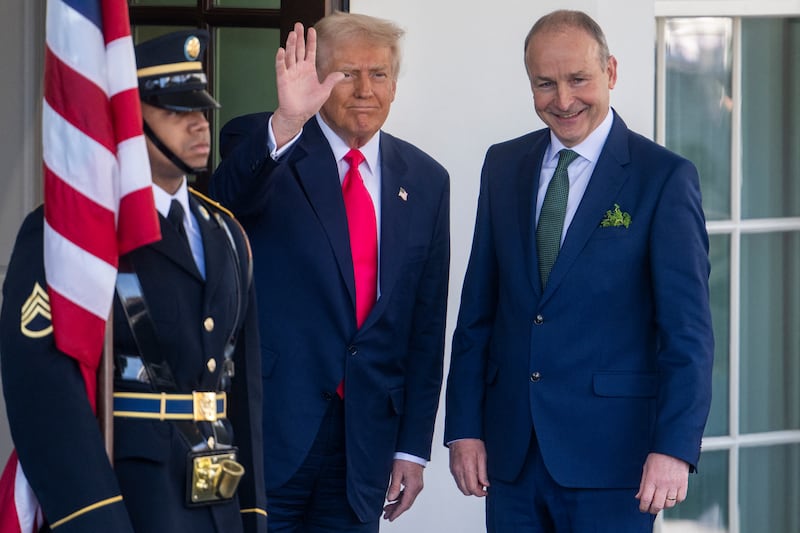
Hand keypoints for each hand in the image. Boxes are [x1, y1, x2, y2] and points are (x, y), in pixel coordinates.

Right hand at [272, 22, 344, 147]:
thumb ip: (331, 81)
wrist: (298, 114)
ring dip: (290, 44)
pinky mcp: (283, 79)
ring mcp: (290, 73)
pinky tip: (281, 50)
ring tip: (292, 34)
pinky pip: (281, 67)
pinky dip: (280, 59)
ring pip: (290, 55)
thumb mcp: (324, 92)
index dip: (311, 41)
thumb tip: (342, 73)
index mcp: (309, 69)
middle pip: (298, 49)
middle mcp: (299, 68)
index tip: (312, 29)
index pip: (310, 51)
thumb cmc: (310, 104)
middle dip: (299, 37)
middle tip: (298, 25)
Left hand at [382, 459, 423, 521]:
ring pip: (407, 499)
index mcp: (413, 486)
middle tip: (387, 515)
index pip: (405, 504)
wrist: (412, 449)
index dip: (397, 512)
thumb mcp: (397, 472)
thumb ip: (394, 487)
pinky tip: (394, 498)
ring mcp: (417, 485)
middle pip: (406, 503)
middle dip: (396, 510)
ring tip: (388, 508)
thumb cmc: (405, 457)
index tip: (390, 517)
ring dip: (398, 504)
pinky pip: (408, 493)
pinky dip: (401, 498)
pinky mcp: (415, 481)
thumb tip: (391, 499)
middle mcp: (417, 487)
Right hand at [449, 438, 489, 496]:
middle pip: (465, 491)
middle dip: (474, 491)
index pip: (472, 489)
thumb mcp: (482, 457)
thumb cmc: (472, 442)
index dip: (480, 493)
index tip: (485, 491)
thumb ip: (483, 473)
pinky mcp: (452, 469)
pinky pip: (458, 481)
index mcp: (467, 468)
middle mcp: (459, 471)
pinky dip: (464, 482)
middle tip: (482, 485)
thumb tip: (485, 484)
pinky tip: (470, 475)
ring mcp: (454, 470)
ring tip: (476, 479)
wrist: (461, 434)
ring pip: (461, 487)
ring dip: (469, 487)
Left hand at [636, 452, 689, 513]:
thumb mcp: (646, 469)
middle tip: (650, 509)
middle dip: (652, 510)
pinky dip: (675, 501)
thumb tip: (638, 497)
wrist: (673, 449)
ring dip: (664, 506)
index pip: (646, 499)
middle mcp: (663, 484)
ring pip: (669, 504)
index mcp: (651, 480)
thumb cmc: (658, 457)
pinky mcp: (683, 485)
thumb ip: (643, 484)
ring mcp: (674, 485)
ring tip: (660, 502)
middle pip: (657, 505)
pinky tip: (671, 497)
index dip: (643, 507)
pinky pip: (680, 499)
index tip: (642, 509)